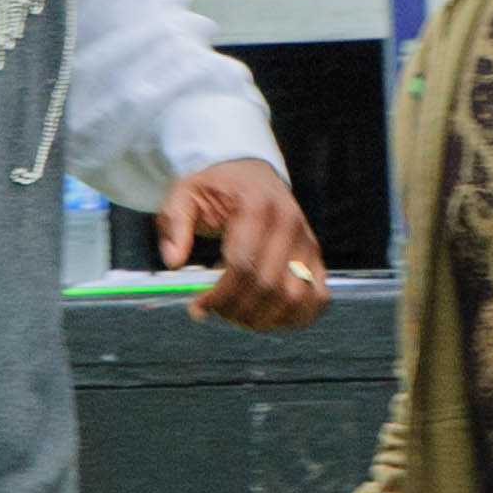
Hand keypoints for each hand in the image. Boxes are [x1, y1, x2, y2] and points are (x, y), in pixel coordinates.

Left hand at [158, 157, 329, 332]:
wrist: (251, 174)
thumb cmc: (217, 188)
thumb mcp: (185, 194)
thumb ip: (174, 224)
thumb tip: (174, 262)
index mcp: (257, 205)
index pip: (242, 263)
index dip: (218, 294)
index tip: (197, 305)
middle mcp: (290, 224)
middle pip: (267, 285)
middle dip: (236, 309)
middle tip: (215, 311)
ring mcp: (308, 243)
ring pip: (294, 299)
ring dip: (263, 318)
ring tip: (238, 315)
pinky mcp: (316, 258)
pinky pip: (318, 299)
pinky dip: (295, 317)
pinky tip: (268, 315)